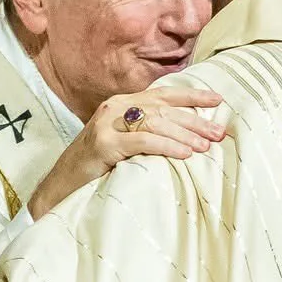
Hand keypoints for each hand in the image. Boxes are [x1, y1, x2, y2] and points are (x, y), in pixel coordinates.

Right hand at [26, 86, 226, 220]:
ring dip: (185, 134)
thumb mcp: (125, 145)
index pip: (163, 94)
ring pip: (155, 122)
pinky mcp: (103, 143)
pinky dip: (166, 146)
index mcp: (123, 103)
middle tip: (219, 133)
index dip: (191, 96)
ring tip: (206, 146)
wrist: (62, 187)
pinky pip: (142, 141)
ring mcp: (107, 123)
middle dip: (195, 121)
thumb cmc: (98, 169)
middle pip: (163, 109)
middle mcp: (115, 107)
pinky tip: (185, 154)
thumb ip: (148, 134)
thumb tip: (191, 137)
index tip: (218, 100)